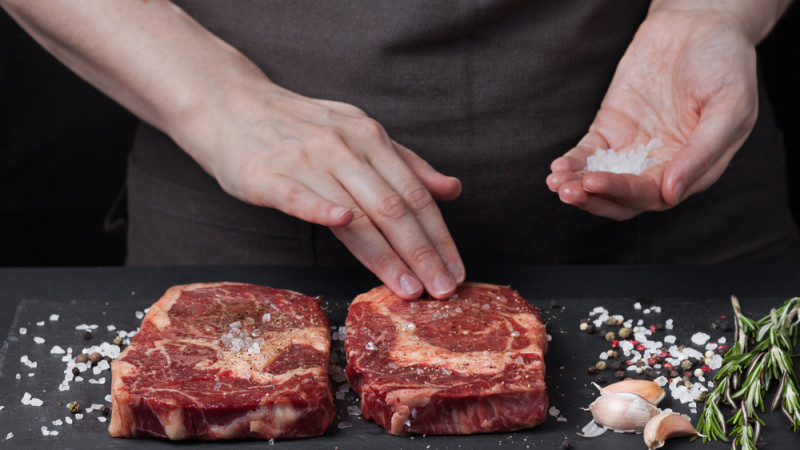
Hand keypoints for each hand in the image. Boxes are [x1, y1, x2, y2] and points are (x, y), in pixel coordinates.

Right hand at [183, 84, 464, 298]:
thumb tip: (451, 189)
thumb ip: (406, 163)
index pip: (415, 195)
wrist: (232, 105)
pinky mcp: (269, 174)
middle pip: (393, 207)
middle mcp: (344, 148)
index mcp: (370, 139)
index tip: (456, 271)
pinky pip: (299, 195)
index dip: (439, 236)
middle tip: (442, 290)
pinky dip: (321, 207)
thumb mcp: (359, 133)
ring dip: (385, 253)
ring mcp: (307, 160)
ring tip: (408, 287)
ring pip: (355, 211)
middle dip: (422, 253)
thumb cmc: (300, 127)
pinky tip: (342, 224)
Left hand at [546, 4, 760, 219]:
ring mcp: (634, 147)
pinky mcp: (612, 128)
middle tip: (570, 192)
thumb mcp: (730, 106)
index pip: (654, 195)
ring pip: (602, 180)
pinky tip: (559, 167)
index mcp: (694, 168)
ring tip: (557, 183)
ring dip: (579, 187)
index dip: (624, 193)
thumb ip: (703, 152)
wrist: (698, 23)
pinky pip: (589, 153)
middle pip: (624, 197)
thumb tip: (672, 194)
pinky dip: (574, 162)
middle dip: (595, 198)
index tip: (597, 183)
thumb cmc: (726, 63)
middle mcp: (662, 164)